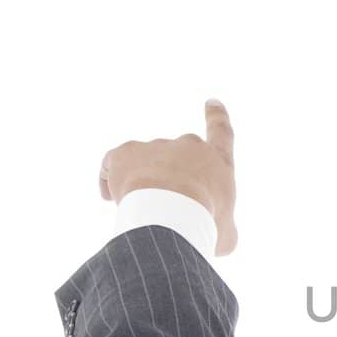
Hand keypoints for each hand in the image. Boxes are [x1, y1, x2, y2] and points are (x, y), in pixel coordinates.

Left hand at [100, 98, 237, 254]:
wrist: (170, 220)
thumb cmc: (205, 228)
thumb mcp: (226, 234)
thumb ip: (221, 226)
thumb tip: (214, 231)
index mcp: (217, 162)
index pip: (221, 131)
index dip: (216, 116)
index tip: (211, 102)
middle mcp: (188, 146)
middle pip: (177, 157)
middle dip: (172, 179)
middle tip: (168, 208)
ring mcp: (156, 146)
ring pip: (145, 165)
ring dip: (143, 184)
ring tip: (141, 212)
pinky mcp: (125, 153)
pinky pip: (113, 165)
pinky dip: (111, 181)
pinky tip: (111, 200)